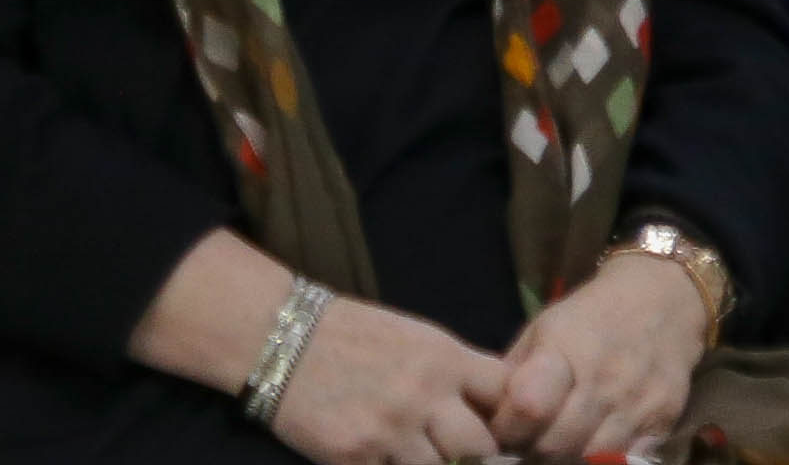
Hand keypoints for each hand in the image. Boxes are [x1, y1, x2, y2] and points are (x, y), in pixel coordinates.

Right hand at [264, 295, 503, 464]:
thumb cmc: (353, 336)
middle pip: (481, 446)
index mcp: (445, 357)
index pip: (505, 394)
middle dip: (475, 453)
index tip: (494, 422)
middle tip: (458, 451)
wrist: (282, 338)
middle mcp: (424, 394)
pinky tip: (382, 457)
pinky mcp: (356, 458)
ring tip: (415, 452)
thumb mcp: (416, 339)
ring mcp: (390, 430)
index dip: (505, 413)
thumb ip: (455, 372)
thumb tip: (492, 409)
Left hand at [493, 247, 708, 459]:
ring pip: (588, 459)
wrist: (664, 300)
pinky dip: (602, 461)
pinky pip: (624, 460)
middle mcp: (604, 378)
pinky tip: (591, 447)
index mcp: (565, 349)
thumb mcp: (544, 329)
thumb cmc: (590, 317)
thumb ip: (513, 375)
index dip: (507, 428)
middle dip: (533, 451)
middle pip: (555, 445)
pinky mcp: (662, 422)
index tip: (504, 429)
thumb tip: (480, 420)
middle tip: (529, 444)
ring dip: (566, 459)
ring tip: (558, 446)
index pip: (528, 407)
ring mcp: (636, 403)